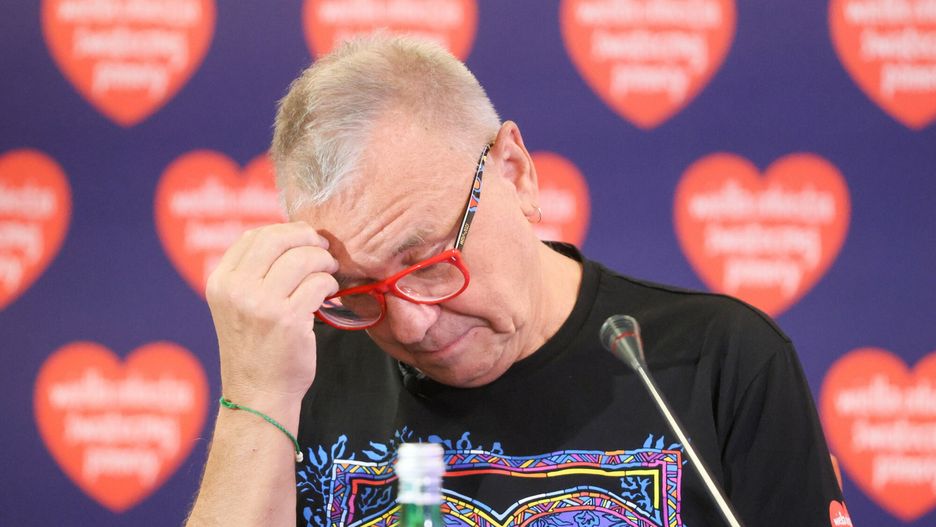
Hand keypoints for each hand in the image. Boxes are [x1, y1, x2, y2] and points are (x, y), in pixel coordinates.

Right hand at [205, 222, 338, 404]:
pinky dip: (329, 283)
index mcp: (221, 282)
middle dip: (306, 237)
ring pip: (302, 258)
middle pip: (277, 238)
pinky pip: (318, 283)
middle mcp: (236, 289)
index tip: (303, 238)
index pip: (253, 236)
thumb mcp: (237, 307)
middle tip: (323, 247)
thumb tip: (289, 237)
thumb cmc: (256, 350)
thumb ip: (252, 274)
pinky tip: (329, 292)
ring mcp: (261, 304)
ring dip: (323, 260)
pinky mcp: (288, 319)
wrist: (258, 396)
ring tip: (328, 272)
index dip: (284, 230)